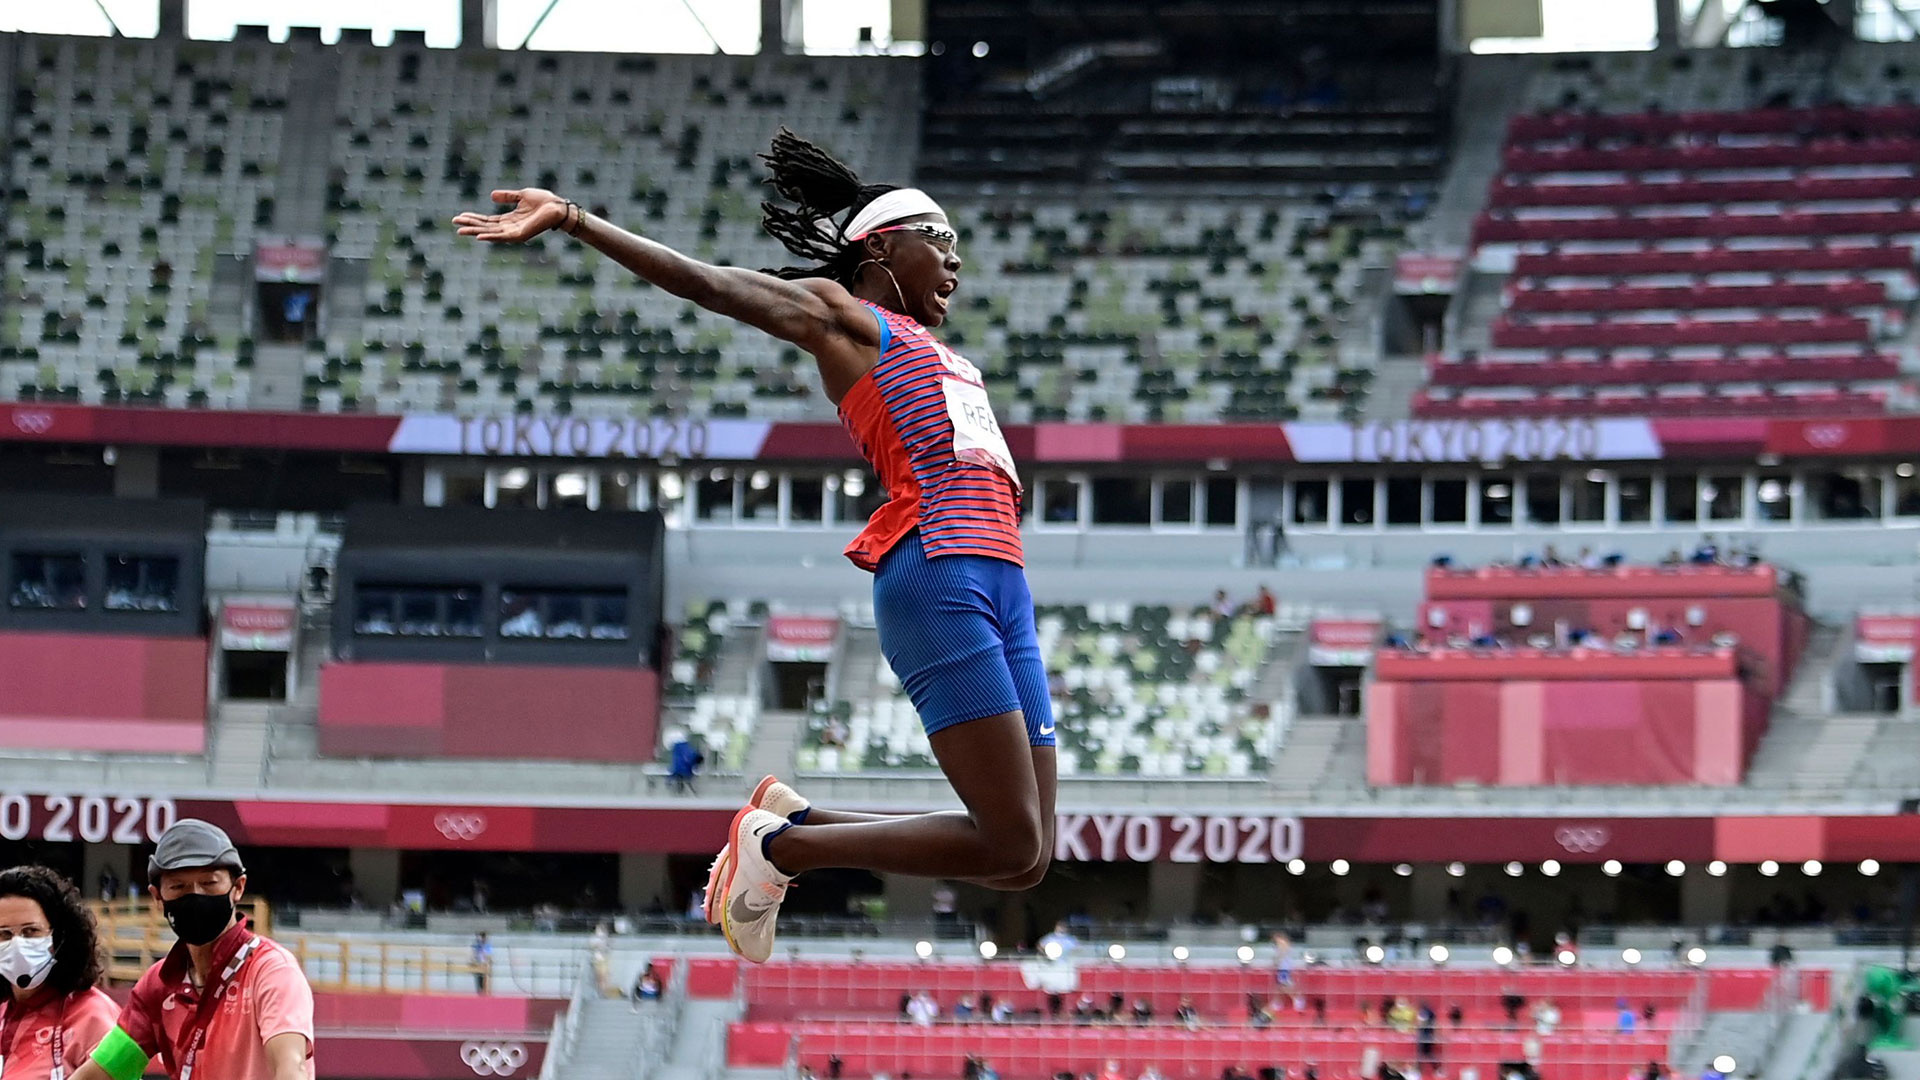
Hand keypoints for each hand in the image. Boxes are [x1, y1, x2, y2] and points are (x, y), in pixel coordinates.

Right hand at [452, 188, 569, 242]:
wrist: (558, 207)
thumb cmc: (544, 201)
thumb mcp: (521, 195)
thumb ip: (507, 197)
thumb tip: (491, 195)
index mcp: (510, 219)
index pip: (488, 220)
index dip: (474, 218)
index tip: (460, 215)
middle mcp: (510, 228)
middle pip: (486, 227)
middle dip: (470, 225)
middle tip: (455, 222)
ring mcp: (515, 233)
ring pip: (491, 232)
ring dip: (475, 231)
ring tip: (461, 230)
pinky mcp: (520, 235)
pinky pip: (502, 236)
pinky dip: (490, 236)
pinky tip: (479, 236)